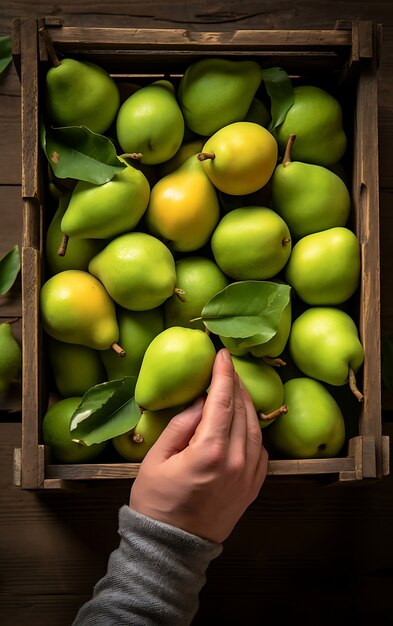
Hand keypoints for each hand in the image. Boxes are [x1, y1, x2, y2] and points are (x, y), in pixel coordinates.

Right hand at [129, 348, 267, 542]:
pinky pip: (260, 447)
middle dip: (235, 382)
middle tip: (226, 365)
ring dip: (247, 402)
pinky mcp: (253, 486)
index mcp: (210, 451)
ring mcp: (249, 475)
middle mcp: (237, 460)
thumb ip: (181, 425)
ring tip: (235, 387)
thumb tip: (201, 400)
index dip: (223, 373)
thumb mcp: (156, 459)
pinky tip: (242, 419)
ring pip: (256, 426)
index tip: (222, 353)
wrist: (173, 549)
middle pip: (242, 408)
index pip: (222, 400)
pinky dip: (253, 427)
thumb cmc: (156, 503)